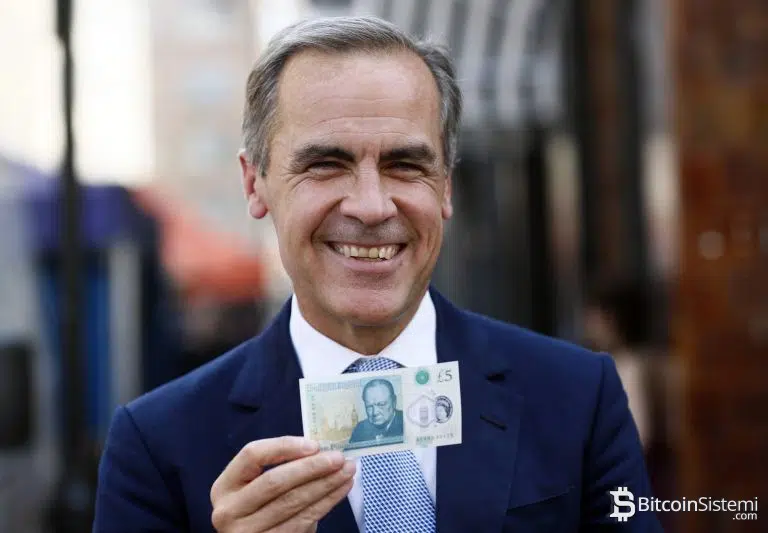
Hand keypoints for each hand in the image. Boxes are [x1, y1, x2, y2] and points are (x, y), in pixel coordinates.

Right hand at [210, 436, 354, 532]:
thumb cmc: (259, 508)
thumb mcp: (257, 487)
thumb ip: (280, 468)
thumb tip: (321, 450)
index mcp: (224, 486)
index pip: (252, 455)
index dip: (284, 446)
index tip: (314, 444)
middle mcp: (229, 511)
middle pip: (275, 481)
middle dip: (311, 467)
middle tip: (339, 458)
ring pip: (292, 503)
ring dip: (325, 485)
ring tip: (347, 471)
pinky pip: (302, 522)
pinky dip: (326, 503)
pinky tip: (340, 490)